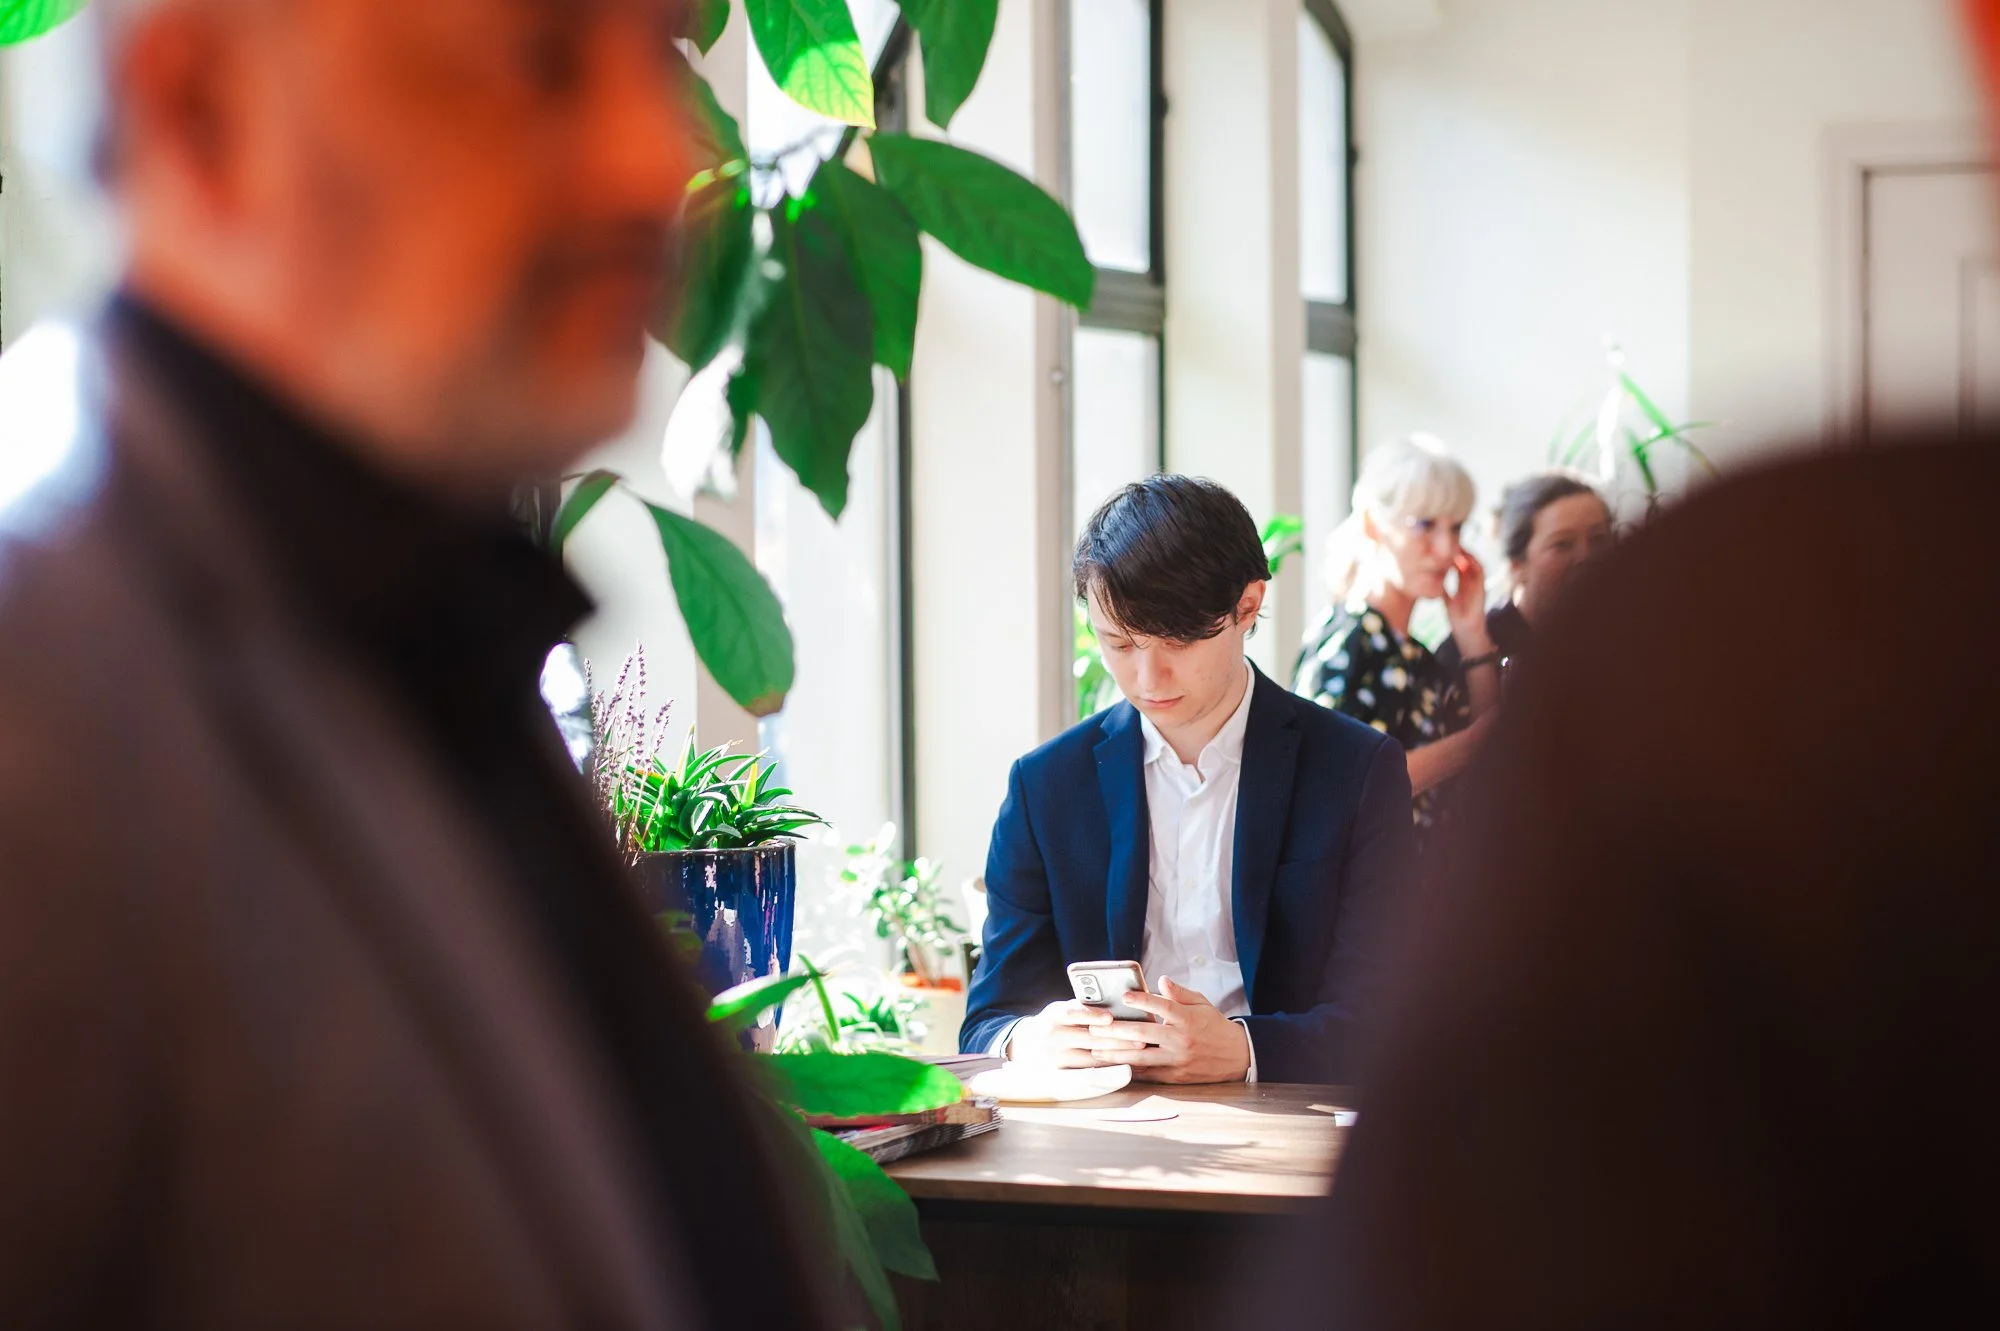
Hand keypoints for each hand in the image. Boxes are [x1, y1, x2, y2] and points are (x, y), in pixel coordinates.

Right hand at [1005, 999, 1137, 1069]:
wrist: (1028, 1045)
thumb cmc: (1057, 1022)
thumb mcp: (1062, 1010)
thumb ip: (1083, 1008)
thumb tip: (1117, 1005)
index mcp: (1054, 1015)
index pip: (1072, 1013)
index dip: (1091, 1015)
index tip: (1110, 1017)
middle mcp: (1052, 1037)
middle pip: (1088, 1038)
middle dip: (1117, 1039)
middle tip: (1141, 1038)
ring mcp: (1056, 1058)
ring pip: (1092, 1058)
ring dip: (1118, 1055)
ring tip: (1139, 1052)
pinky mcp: (1061, 1075)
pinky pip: (1090, 1073)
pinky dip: (1110, 1069)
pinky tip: (1127, 1066)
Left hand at [1084, 977, 1251, 1083]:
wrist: (1237, 1057)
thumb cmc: (1214, 1026)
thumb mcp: (1202, 1004)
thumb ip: (1179, 993)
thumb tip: (1161, 980)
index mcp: (1188, 1019)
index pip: (1162, 1006)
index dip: (1142, 1000)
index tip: (1124, 996)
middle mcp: (1182, 1040)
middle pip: (1144, 1034)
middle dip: (1116, 1030)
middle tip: (1095, 1027)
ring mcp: (1178, 1060)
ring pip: (1142, 1057)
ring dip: (1116, 1054)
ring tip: (1095, 1050)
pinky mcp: (1176, 1076)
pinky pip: (1149, 1074)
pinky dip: (1130, 1069)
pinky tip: (1113, 1066)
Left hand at [1445, 549, 1491, 648]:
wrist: (1466, 630)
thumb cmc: (1456, 617)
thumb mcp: (1446, 598)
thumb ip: (1442, 589)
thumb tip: (1432, 580)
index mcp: (1463, 583)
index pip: (1459, 564)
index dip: (1452, 555)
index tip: (1442, 547)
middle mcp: (1472, 581)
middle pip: (1467, 560)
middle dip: (1460, 550)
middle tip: (1449, 541)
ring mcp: (1478, 583)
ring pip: (1475, 562)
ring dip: (1468, 553)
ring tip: (1457, 545)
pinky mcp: (1482, 587)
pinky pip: (1480, 570)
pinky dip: (1474, 561)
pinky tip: (1464, 555)